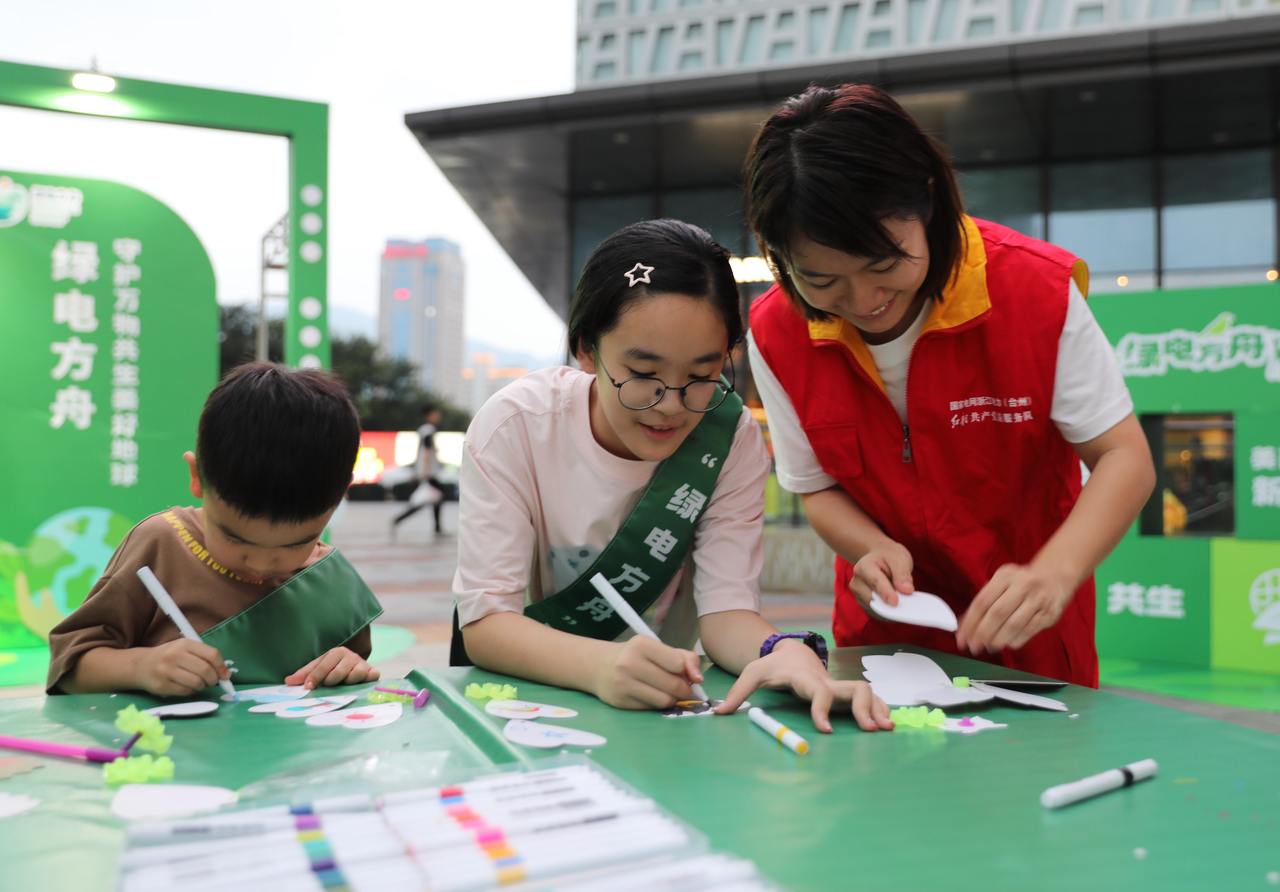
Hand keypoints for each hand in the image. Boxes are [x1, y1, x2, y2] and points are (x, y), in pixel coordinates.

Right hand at [136, 638, 228, 696]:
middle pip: (205, 670)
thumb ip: (204, 657)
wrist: (140, 665)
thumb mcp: (185, 649)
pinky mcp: (162, 685)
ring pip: (196, 683)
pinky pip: (185, 692)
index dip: (222, 667)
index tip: (224, 674)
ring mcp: (167, 671)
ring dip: (202, 686)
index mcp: (184, 644)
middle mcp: (175, 655)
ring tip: (198, 684)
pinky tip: (186, 687)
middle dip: (213, 679)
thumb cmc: (168, 656)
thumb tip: (225, 674)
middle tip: (212, 682)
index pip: (212, 654)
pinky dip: (191, 691)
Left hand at [285, 647, 380, 688]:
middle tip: (327, 686)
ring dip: (347, 682)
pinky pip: (371, 676)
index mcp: (335, 653)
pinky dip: (366, 680)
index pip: (323, 665)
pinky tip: (360, 684)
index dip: (315, 677)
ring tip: (343, 684)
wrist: (355, 667)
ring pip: (354, 675)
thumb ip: (304, 674)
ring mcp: (362, 664)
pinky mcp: (373, 672)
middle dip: (330, 680)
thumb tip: (287, 681)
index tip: (308, 687)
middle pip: (338, 671)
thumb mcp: (318, 668)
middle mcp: (350, 656)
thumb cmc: (334, 668)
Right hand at [592, 636, 701, 709]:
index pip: (678, 663)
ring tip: (666, 691)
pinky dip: (657, 705)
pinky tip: (651, 695)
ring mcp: (623, 684)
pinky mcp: (620, 702)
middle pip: (674, 685)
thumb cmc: (635, 655)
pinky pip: (651, 709)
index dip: (688, 672)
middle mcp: (630, 663)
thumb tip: (698, 679)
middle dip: (684, 689)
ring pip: (665, 701)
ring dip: (672, 699)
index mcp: (642, 644)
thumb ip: (684, 658)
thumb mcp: (657, 648)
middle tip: (681, 687)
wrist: (599, 666)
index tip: (688, 675)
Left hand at [715, 642, 892, 731]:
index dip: (822, 709)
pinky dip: (879, 707)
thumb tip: (717, 712)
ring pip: (865, 691)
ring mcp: (838, 685)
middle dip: (864, 707)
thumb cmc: (771, 666)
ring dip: (877, 708)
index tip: (825, 730)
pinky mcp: (844, 691)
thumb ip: (737, 692)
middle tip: (871, 730)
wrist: (791, 652)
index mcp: (805, 679)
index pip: (818, 692)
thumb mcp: (751, 674)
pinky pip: (868, 697)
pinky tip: (886, 723)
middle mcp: (827, 681)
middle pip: (853, 688)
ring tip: (886, 728)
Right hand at [851, 539, 913, 608]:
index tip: (895, 602)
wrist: (879, 558)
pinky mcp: (863, 604)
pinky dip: (888, 614)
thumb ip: (902, 574)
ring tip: (905, 608)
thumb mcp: (899, 559)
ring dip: (890, 610)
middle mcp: (857, 582)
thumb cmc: (889, 557)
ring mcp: (858, 594)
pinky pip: (876, 614)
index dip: (886, 593)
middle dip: (890, 605)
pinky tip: (899, 610)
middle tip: (909, 608)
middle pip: (873, 599)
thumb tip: (907, 591)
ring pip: (874, 609)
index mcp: (864, 566)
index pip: (876, 582)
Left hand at [957, 563, 1072, 654]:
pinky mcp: (1049, 614)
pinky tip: (1007, 643)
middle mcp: (1023, 585)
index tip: (962, 638)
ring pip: (1013, 625)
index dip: (970, 622)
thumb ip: (984, 601)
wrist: (1055, 577)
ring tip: (989, 646)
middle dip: (982, 634)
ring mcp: (1038, 599)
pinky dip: (1015, 640)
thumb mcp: (1002, 582)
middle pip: (997, 614)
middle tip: (974, 646)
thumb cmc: (1022, 583)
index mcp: (1005, 576)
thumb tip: (963, 624)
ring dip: (998, 640)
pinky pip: (1028, 631)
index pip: (982, 602)